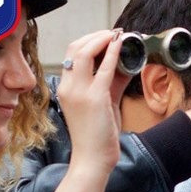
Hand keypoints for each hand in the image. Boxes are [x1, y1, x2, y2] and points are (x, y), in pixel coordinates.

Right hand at [56, 30, 132, 173]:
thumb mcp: (101, 103)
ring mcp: (79, 92)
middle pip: (75, 48)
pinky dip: (113, 52)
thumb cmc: (96, 134)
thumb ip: (109, 83)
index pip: (70, 54)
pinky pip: (104, 68)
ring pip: (85, 52)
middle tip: (112, 33)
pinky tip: (122, 44)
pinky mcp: (95, 98)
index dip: (87, 41)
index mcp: (66, 88)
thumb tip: (124, 64)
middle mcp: (68, 86)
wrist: (92, 159)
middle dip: (95, 36)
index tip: (104, 37)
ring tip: (117, 34)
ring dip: (103, 39)